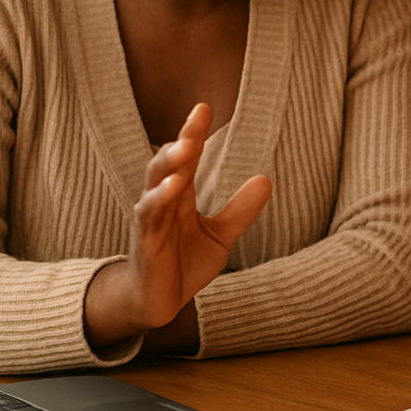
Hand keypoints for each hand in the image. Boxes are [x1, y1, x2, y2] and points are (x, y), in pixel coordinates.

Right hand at [84, 104, 270, 349]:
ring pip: (155, 184)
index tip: (203, 107)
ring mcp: (150, 220)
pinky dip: (158, 199)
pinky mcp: (145, 241)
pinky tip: (171, 187)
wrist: (157, 303)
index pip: (187, 159)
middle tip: (198, 113)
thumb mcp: (219, 236)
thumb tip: (266, 179)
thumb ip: (240, 211)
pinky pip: (149, 216)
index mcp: (179, 196)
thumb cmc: (182, 264)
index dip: (193, 133)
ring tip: (185, 147)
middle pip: (169, 163)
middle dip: (183, 138)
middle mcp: (162, 201)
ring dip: (169, 164)